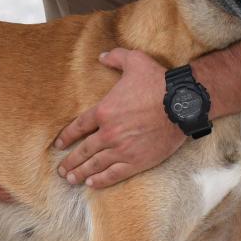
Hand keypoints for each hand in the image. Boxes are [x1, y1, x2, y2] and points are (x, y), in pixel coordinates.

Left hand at [53, 48, 186, 188]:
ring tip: (71, 180)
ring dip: (81, 173)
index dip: (66, 137)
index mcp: (104, 111)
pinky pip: (114, 173)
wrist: (182, 104)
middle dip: (70, 161)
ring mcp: (122, 149)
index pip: (78, 127)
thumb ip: (115, 57)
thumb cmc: (158, 81)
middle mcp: (109, 133)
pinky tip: (92, 184)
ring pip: (96, 165)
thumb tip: (102, 56)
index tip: (58, 145)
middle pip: (84, 150)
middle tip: (61, 170)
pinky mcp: (137, 161)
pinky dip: (102, 180)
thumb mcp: (135, 61)